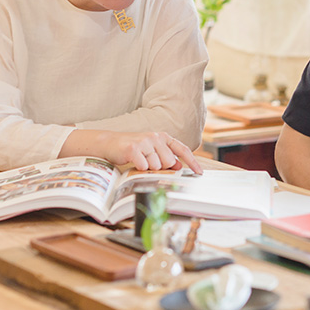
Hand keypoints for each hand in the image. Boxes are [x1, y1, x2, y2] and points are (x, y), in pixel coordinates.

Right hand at [60, 129, 203, 174]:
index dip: (192, 162)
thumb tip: (178, 166)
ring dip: (148, 168)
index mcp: (162, 137)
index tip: (199, 173)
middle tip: (148, 163)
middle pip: (169, 162)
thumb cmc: (132, 149)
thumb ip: (165, 157)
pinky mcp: (134, 148)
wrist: (110, 143)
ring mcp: (145, 142)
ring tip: (139, 161)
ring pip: (156, 165)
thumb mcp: (151, 151)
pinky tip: (133, 162)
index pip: (182, 149)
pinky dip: (139, 168)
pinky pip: (144, 166)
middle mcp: (155, 137)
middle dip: (160, 167)